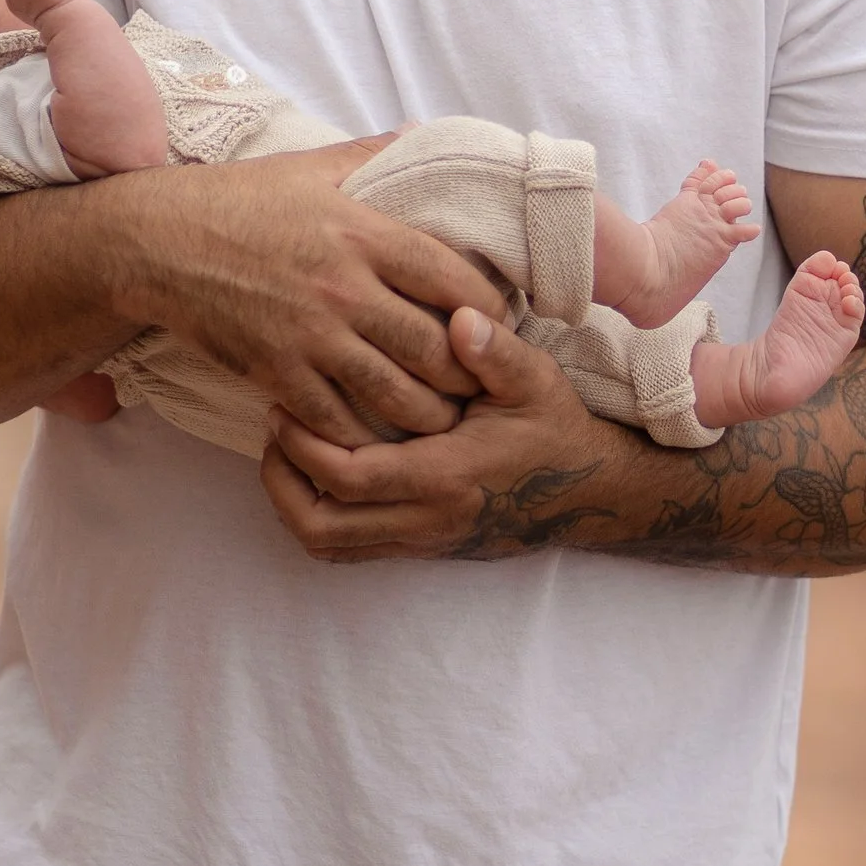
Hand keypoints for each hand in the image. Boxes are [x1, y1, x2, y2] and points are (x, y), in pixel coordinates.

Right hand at [113, 145, 509, 448]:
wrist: (156, 243)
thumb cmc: (237, 201)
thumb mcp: (310, 167)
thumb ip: (373, 154)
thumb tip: (420, 134)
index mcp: (364, 234)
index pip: (456, 282)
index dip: (490, 312)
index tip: (496, 325)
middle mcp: (345, 288)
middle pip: (437, 351)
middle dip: (469, 378)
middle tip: (480, 388)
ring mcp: (310, 336)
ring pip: (397, 397)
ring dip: (428, 417)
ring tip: (441, 421)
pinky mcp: (275, 373)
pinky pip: (338, 422)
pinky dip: (364, 438)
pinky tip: (377, 439)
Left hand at [260, 308, 622, 560]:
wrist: (590, 493)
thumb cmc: (556, 429)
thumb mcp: (535, 379)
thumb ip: (496, 351)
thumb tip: (459, 317)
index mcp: (445, 476)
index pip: (349, 476)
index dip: (302, 444)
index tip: (284, 403)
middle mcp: (426, 518)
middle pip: (321, 526)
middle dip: (281, 479)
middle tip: (276, 427)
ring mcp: (421, 539)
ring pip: (329, 545)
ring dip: (293, 503)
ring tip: (289, 450)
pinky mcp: (421, 546)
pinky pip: (349, 548)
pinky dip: (320, 516)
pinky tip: (320, 471)